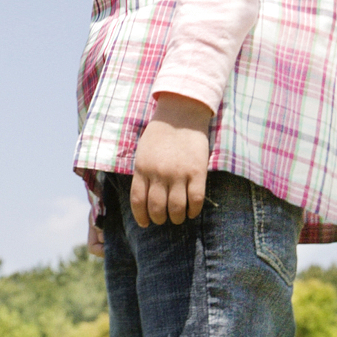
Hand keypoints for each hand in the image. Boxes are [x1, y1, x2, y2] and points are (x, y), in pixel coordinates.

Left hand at [130, 95, 213, 225]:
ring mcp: (178, 174)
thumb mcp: (143, 152)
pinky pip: (196, 200)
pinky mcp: (197, 172)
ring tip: (178, 217)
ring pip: (176, 208)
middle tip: (163, 219)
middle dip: (160, 219)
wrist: (181, 114)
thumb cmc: (160, 134)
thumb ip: (143, 173)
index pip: (138, 201)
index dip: (141, 216)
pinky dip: (194, 210)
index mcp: (142, 168)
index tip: (145, 223)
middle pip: (157, 208)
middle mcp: (159, 173)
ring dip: (176, 218)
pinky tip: (192, 212)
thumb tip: (144, 198)